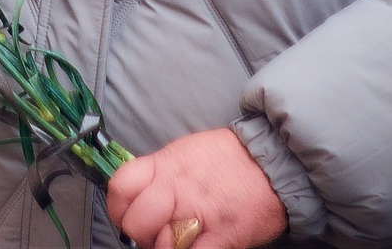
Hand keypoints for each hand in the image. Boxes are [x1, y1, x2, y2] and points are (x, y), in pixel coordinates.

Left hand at [107, 128, 286, 248]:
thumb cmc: (228, 158)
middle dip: (141, 236)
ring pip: (162, 245)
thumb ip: (158, 173)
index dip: (118, 209)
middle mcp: (177, 188)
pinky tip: (197, 246)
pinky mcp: (224, 235)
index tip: (126, 217)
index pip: (120, 187)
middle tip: (155, 235)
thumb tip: (138, 196)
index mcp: (165, 165)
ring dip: (167, 248)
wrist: (274, 162)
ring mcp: (200, 212)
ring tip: (180, 241)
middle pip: (136, 223)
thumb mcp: (184, 152)